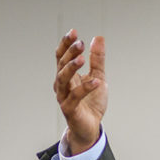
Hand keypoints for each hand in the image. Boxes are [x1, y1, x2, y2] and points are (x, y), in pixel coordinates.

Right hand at [54, 29, 107, 154]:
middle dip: (69, 52)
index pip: (61, 56)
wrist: (91, 127)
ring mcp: (64, 96)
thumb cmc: (91, 102)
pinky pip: (75, 97)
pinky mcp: (70, 109)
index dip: (65, 44)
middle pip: (61, 64)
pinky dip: (85, 88)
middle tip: (80, 43)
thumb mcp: (99, 77)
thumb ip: (98, 60)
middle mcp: (62, 84)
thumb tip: (98, 38)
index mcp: (67, 75)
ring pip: (62, 79)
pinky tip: (96, 82)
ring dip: (71, 67)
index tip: (73, 32)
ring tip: (82, 58)